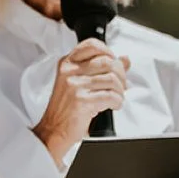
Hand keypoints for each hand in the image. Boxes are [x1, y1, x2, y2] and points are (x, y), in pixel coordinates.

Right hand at [32, 40, 130, 164]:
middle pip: (107, 62)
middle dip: (120, 75)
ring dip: (120, 91)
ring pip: (111, 79)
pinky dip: (117, 102)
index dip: (108, 52)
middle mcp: (70, 72)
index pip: (92, 45)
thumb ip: (101, 69)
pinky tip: (113, 106)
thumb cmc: (65, 110)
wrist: (53, 131)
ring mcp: (75, 86)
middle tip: (120, 86)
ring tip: (116, 98)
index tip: (114, 62)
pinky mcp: (82, 101)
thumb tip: (125, 60)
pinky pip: (110, 96)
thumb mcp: (79, 84)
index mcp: (67, 64)